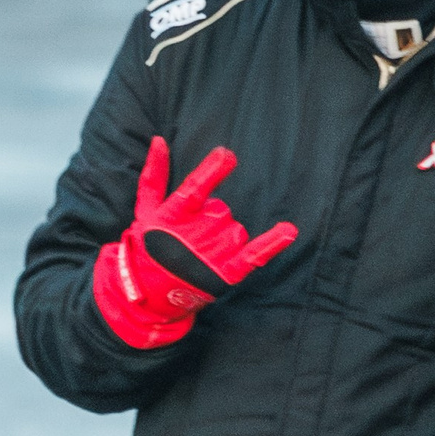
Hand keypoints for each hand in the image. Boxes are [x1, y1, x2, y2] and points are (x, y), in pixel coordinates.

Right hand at [91, 136, 297, 349]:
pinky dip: (273, 243)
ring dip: (223, 238)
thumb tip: (159, 140)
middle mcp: (195, 233)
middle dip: (210, 221)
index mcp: (174, 215)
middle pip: (221, 210)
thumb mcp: (145, 210)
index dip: (211, 171)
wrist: (149, 295)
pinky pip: (255, 254)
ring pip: (235, 230)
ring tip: (201, 254)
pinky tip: (289, 231)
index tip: (227, 155)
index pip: (195, 188)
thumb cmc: (148, 247)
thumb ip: (154, 175)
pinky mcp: (226, 273)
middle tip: (190, 239)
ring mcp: (212, 254)